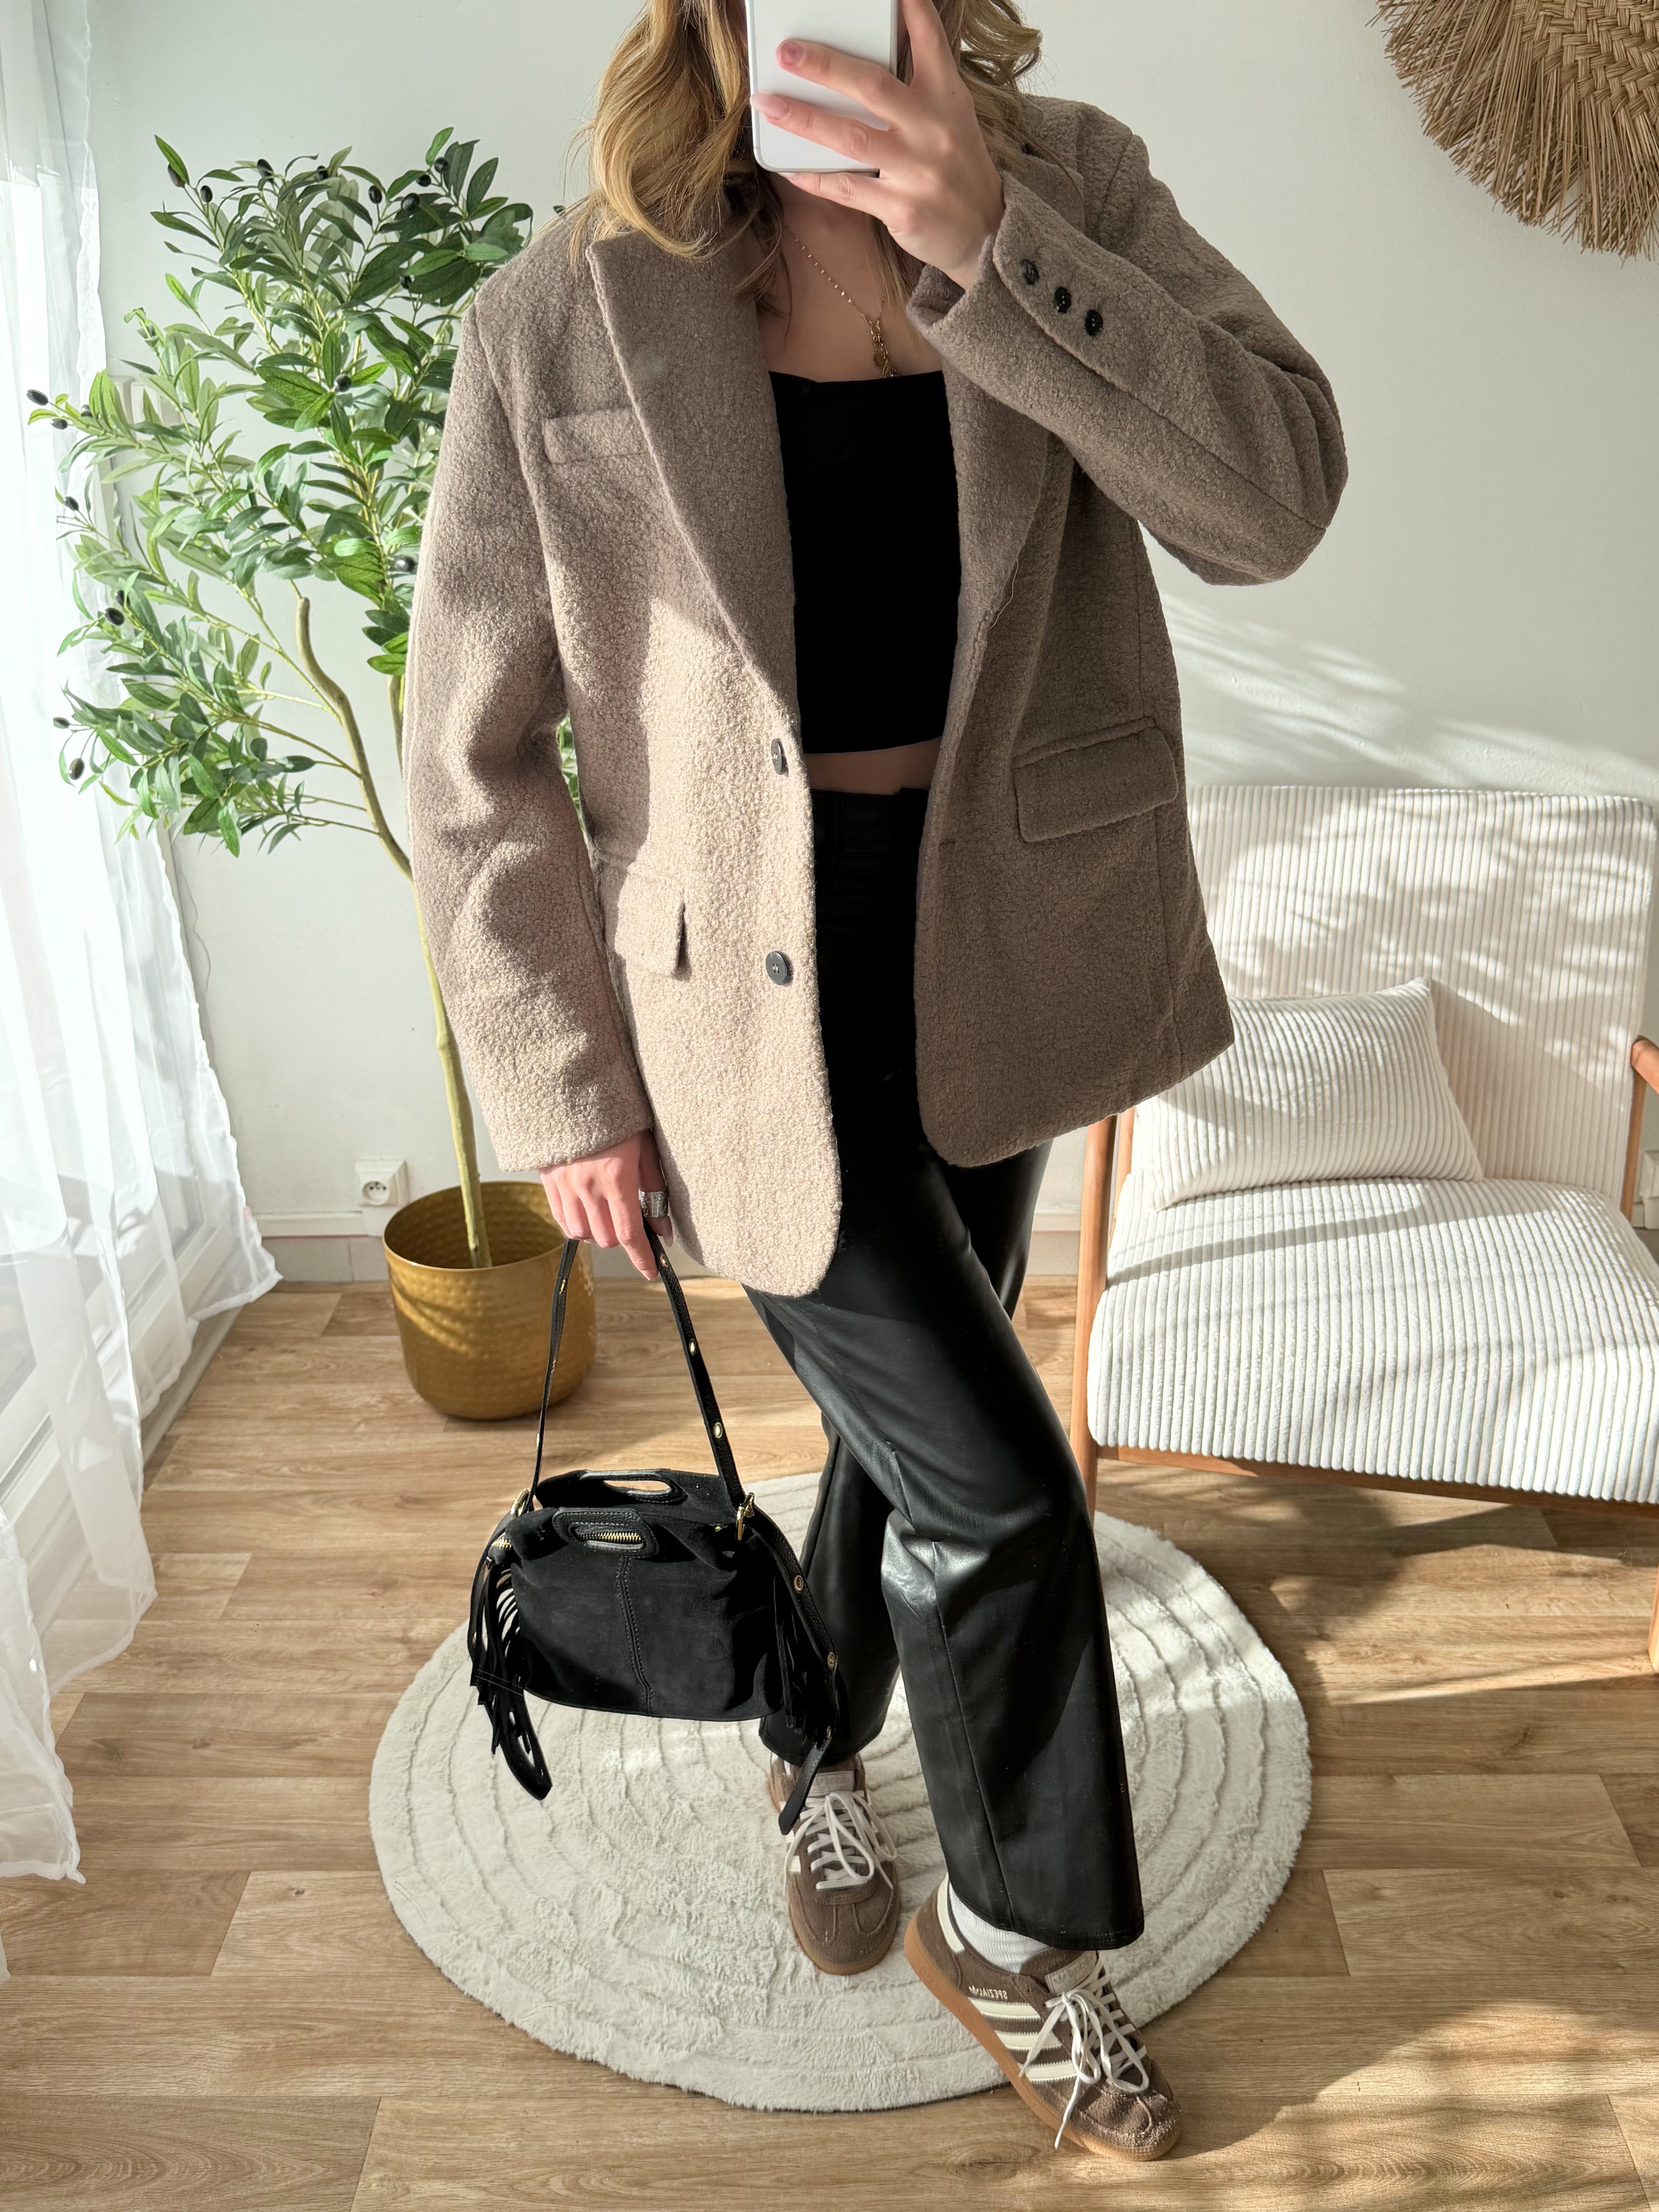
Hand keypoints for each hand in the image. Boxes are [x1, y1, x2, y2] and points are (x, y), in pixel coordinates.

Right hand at [539, 1129, 671, 1280]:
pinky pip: (562, 1221)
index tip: (651, 1271)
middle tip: (629, 1220)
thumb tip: (664, 1229)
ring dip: (598, 1233)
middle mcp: (588, 1187)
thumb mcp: (646, 1148)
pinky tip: (587, 1213)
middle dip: (621, 1238)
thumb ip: (656, 1190)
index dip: (641, 1258)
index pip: (629, 1233)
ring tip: (607, 1214)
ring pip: (582, 1233)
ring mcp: (565, 1186)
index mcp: (617, 1178)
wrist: (574, 1094)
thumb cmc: (618, 1119)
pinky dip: (577, 1225)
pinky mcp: (549, 1183)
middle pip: (605, 1238)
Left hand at [754, 0, 1004, 289]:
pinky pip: (848, 189)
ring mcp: (918, 171)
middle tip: (787, 52)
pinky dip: (815, 177)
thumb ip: (919, 87)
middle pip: (872, 86)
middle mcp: (934, 130)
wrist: (986, 233)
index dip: (910, 10)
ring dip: (804, 119)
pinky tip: (789, 166)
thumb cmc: (957, 171)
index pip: (930, 42)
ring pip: (852, 137)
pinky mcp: (902, 209)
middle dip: (825, 66)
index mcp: (947, 99)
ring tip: (769, 104)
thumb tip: (867, 65)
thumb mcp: (952, 119)